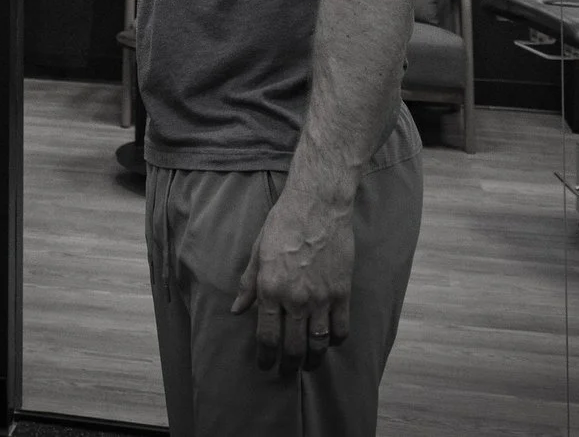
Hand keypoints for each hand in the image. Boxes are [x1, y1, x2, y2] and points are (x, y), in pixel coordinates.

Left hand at [231, 192, 352, 373]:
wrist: (318, 205)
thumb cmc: (283, 223)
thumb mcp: (257, 251)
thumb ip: (248, 284)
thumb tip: (236, 309)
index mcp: (270, 289)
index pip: (267, 337)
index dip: (265, 357)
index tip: (265, 366)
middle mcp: (295, 298)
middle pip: (293, 347)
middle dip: (288, 366)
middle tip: (286, 373)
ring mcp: (322, 297)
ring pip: (317, 343)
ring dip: (312, 360)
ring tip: (307, 366)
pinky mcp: (342, 292)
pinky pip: (341, 328)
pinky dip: (334, 341)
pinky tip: (328, 342)